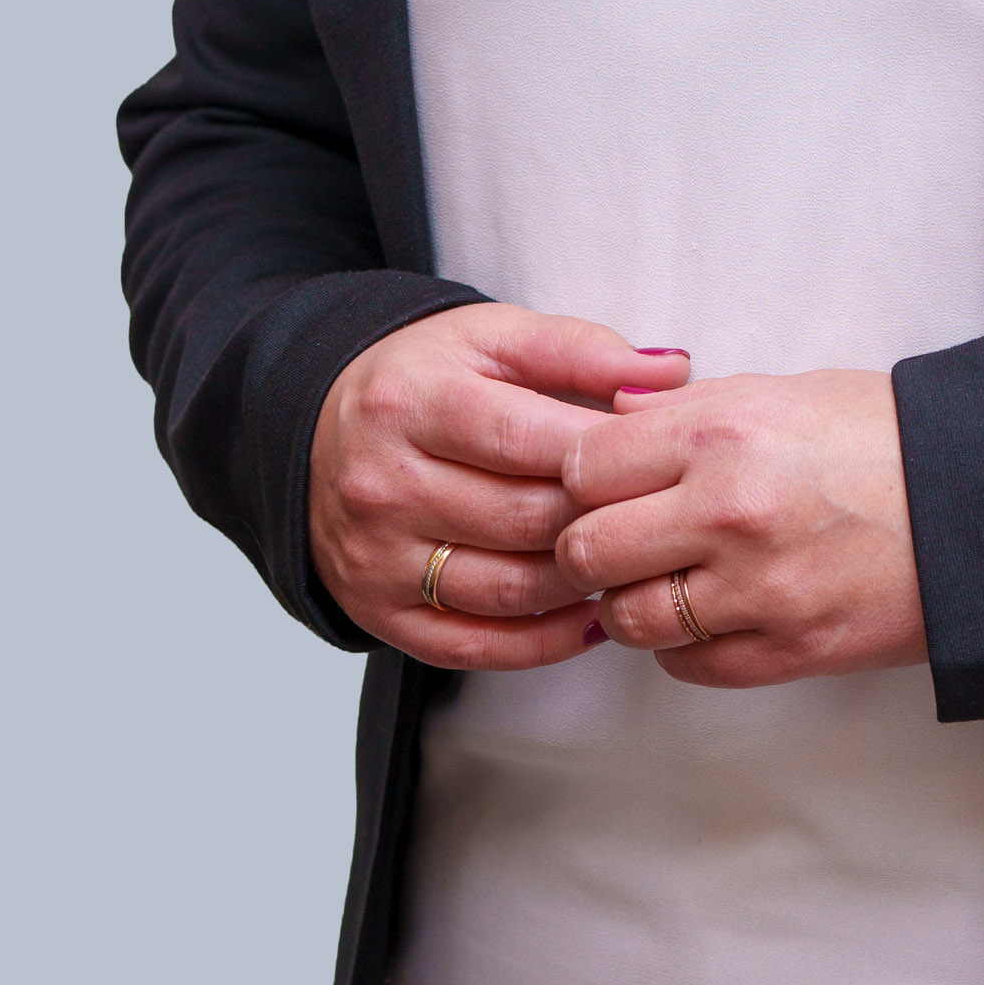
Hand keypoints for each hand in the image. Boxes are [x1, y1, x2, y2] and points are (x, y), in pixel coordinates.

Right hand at [311, 304, 689, 664]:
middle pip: (524, 520)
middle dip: (602, 520)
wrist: (314, 429)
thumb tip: (669, 373)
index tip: (656, 459)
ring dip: (583, 582)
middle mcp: (383, 484)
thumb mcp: (490, 338)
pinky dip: (543, 642)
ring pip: (507, 589)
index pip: (526, 440)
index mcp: (411, 403)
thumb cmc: (423, 382)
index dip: (604, 457)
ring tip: (630, 561)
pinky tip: (589, 616)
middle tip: (656, 516)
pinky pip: (474, 645)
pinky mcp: (376, 611)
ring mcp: (375, 556)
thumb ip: (580, 351)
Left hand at [555, 370, 925, 687]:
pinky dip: (683, 645)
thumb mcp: (781, 392)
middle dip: (590, 546)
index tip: (602, 484)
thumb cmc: (885, 438)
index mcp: (721, 432)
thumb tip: (610, 426)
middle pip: (586, 548)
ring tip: (670, 578)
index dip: (583, 477)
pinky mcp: (789, 649)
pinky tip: (712, 613)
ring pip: (627, 617)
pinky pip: (686, 664)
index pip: (583, 465)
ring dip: (634, 601)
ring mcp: (757, 588)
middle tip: (621, 539)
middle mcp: (727, 510)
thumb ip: (688, 414)